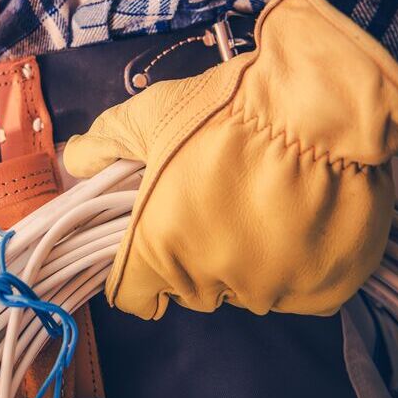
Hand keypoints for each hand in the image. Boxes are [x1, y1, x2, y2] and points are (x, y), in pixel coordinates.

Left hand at [63, 0, 397, 318]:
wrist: (319, 104)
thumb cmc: (226, 110)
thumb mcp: (151, 115)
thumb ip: (106, 142)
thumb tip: (74, 160)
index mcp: (159, 250)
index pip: (134, 293)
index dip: (141, 268)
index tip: (158, 241)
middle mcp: (212, 282)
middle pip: (194, 290)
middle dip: (198, 256)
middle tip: (220, 205)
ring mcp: (271, 291)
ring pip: (249, 291)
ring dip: (252, 262)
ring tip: (267, 206)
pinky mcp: (322, 291)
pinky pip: (300, 293)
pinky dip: (300, 268)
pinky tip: (303, 223)